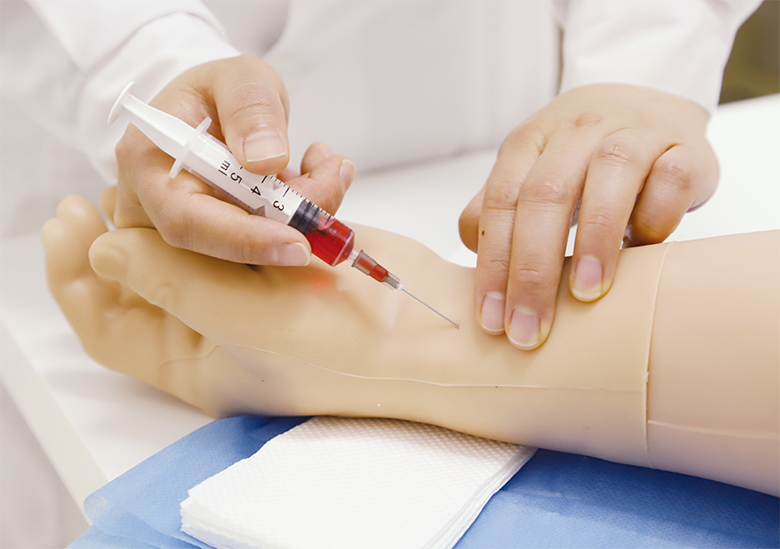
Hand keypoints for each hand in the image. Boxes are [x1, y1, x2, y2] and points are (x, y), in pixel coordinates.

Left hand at [42, 192, 472, 418]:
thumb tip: (105, 246)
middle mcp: (219, 324)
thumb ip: (170, 282)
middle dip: (162, 215)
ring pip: (210, 231)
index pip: (113, 320)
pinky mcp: (291, 258)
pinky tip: (310, 173)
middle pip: (158, 264)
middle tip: (160, 169)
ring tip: (257, 169)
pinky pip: (258, 217)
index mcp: (196, 358)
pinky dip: (277, 191)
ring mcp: (256, 288)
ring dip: (231, 193)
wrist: (432, 337)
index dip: (79, 272)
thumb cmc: (342, 351)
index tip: (63, 217)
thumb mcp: (244, 321)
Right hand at [112, 55, 355, 265]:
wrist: (216, 108)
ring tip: (330, 167)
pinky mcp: (224, 239)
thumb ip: (250, 108)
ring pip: (253, 247)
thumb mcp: (239, 78)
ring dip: (304, 214)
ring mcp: (191, 229)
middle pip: (224, 242)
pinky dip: (302, 216)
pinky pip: (266, 242)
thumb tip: (265, 159)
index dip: (243, 240)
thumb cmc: (218, 91)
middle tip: (333, 178)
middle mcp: (159, 207)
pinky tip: (319, 176)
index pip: (186, 221)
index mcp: (149, 164)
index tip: (297, 243)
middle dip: (290, 221)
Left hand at [459, 84, 717, 349]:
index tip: (492, 318)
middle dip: (533, 270)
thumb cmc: (578, 156)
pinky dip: (657, 216)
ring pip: (610, 176)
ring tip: (585, 294)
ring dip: (594, 239)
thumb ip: (497, 214)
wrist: (644, 99)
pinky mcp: (684, 149)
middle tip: (530, 327)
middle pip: (546, 196)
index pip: (501, 203)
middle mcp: (576, 132)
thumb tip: (478, 269)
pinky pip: (671, 178)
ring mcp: (632, 135)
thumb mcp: (529, 175)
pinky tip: (645, 248)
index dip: (494, 264)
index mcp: (529, 143)